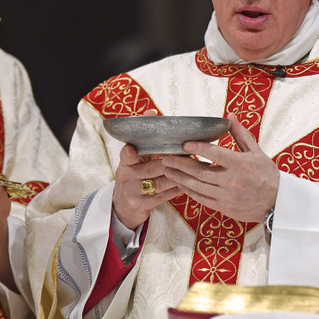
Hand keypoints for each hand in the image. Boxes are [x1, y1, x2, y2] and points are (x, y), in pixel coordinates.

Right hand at [111, 109, 184, 229]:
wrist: (123, 206)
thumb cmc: (133, 175)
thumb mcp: (133, 159)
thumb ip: (143, 139)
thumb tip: (152, 111)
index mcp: (125, 163)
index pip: (126, 155)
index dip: (129, 152)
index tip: (132, 149)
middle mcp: (127, 177)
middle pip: (153, 167)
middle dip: (171, 160)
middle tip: (187, 151)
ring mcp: (134, 192)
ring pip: (162, 181)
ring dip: (180, 173)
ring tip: (196, 166)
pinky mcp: (143, 205)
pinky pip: (165, 195)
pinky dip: (178, 188)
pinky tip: (190, 182)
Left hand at [162, 116, 278, 222]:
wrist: (277, 202)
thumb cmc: (267, 174)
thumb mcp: (256, 151)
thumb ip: (240, 134)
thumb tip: (229, 115)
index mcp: (240, 164)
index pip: (215, 154)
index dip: (198, 148)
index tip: (184, 144)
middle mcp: (231, 180)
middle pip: (200, 171)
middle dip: (181, 164)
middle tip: (166, 157)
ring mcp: (226, 195)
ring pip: (197, 186)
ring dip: (180, 178)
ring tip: (167, 171)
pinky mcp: (224, 207)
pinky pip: (202, 199)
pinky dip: (190, 191)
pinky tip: (181, 184)